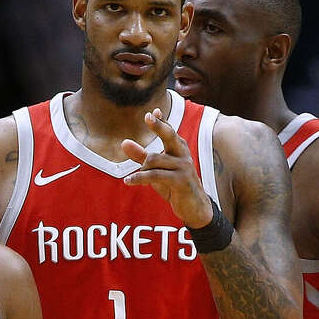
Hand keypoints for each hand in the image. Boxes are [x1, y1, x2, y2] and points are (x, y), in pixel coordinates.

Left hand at [121, 109, 213, 227]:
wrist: (194, 207)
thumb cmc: (174, 186)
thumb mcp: (156, 170)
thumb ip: (141, 156)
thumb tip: (124, 142)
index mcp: (179, 149)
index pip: (169, 131)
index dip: (161, 121)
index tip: (154, 111)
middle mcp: (183, 154)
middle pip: (170, 135)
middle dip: (159, 126)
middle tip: (148, 117)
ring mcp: (183, 167)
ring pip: (155, 159)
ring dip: (141, 168)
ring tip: (132, 178)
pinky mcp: (180, 180)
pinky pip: (155, 175)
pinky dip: (139, 178)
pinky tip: (128, 181)